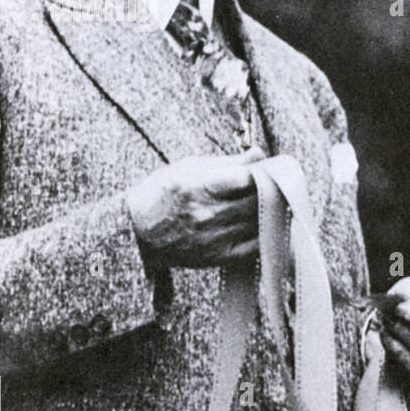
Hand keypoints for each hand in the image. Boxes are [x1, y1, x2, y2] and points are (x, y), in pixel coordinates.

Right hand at [126, 148, 263, 268]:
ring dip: (270, 211)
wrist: (136, 232)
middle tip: (274, 184)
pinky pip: (255, 246)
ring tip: (270, 202)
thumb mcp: (189, 168)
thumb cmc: (162, 194)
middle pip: (258, 201)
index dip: (265, 172)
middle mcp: (209, 214)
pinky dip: (264, 234)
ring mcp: (215, 238)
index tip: (268, 169)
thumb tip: (260, 153)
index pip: (249, 179)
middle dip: (270, 190)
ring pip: (259, 222)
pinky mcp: (219, 257)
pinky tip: (264, 224)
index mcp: (200, 186)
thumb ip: (229, 163)